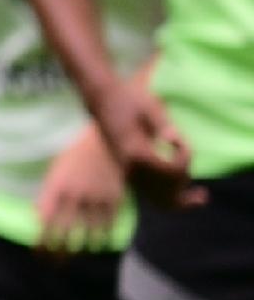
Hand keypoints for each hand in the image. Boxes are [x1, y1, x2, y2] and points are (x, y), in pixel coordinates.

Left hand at [37, 124, 128, 250]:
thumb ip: (47, 195)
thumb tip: (37, 218)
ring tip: (72, 258)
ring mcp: (96, 199)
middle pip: (64, 232)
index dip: (42, 241)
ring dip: (78, 250)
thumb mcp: (55, 172)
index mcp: (57, 187)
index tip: (38, 254)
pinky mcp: (114, 201)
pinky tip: (94, 247)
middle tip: (54, 264)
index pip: (46, 221)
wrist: (105, 144)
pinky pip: (106, 228)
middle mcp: (75, 195)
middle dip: (57, 252)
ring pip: (86, 234)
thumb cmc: (75, 159)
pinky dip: (100, 241)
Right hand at [90, 74, 199, 210]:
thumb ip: (162, 124)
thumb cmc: (127, 99)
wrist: (101, 99)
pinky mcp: (126, 171)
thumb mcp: (149, 106)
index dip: (185, 157)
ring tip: (199, 198)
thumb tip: (171, 138)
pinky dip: (166, 198)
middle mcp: (129, 167)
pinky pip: (148, 194)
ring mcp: (127, 171)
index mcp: (134, 150)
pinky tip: (180, 194)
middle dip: (184, 186)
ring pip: (155, 200)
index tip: (178, 138)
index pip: (170, 169)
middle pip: (164, 192)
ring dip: (178, 200)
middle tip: (198, 184)